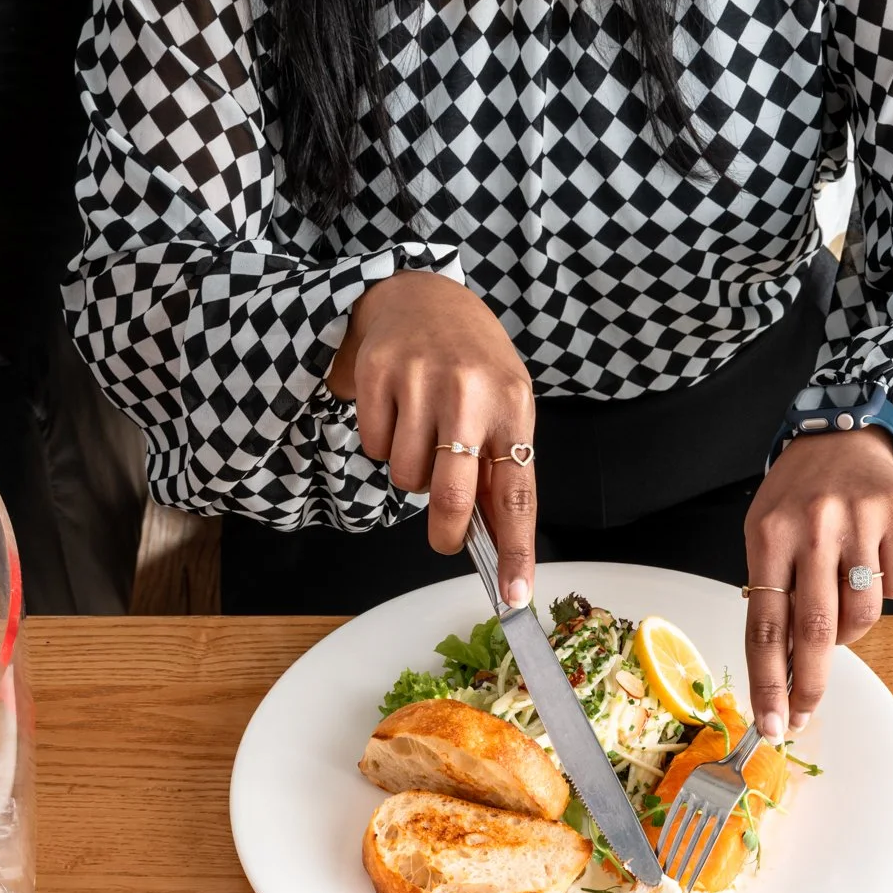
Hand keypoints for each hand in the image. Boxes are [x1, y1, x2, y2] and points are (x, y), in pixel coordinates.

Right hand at [328, 270, 535, 602]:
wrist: (423, 297)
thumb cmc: (471, 365)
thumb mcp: (503, 406)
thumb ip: (501, 468)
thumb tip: (498, 543)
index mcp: (511, 405)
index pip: (517, 493)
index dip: (516, 550)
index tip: (515, 595)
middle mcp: (468, 391)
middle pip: (451, 497)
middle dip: (446, 532)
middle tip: (445, 538)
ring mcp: (420, 380)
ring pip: (406, 477)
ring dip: (413, 475)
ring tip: (424, 436)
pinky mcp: (379, 374)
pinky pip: (374, 449)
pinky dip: (384, 445)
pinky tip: (398, 414)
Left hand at [743, 430, 892, 737]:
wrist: (843, 435)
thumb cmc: (796, 499)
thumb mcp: (767, 536)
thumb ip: (773, 596)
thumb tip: (783, 673)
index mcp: (770, 535)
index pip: (766, 625)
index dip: (768, 683)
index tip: (770, 724)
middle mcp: (813, 525)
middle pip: (815, 630)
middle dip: (809, 685)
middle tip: (804, 716)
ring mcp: (859, 518)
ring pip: (861, 616)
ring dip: (848, 633)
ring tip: (839, 610)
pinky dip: (881, 592)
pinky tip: (868, 565)